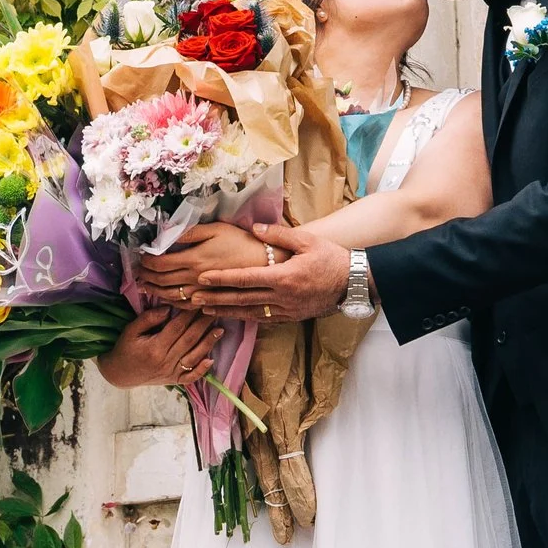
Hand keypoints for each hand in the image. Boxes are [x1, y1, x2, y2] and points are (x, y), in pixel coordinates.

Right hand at [97, 306, 224, 389]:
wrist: (119, 374)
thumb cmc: (125, 348)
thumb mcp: (131, 330)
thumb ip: (149, 318)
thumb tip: (169, 308)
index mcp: (155, 348)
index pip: (177, 327)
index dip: (190, 314)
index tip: (199, 301)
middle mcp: (165, 361)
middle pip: (189, 340)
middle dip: (203, 324)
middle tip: (214, 310)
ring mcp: (171, 373)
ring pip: (194, 357)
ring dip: (208, 343)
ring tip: (220, 329)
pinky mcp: (174, 381)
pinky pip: (190, 377)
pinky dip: (202, 370)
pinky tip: (211, 360)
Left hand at [139, 222, 267, 303]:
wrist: (265, 263)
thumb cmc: (241, 242)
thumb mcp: (215, 229)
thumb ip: (189, 233)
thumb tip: (166, 234)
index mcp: (194, 259)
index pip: (160, 263)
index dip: (146, 261)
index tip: (139, 257)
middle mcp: (195, 279)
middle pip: (162, 281)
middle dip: (146, 276)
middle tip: (137, 272)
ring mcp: (203, 292)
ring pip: (171, 296)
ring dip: (155, 291)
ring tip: (145, 287)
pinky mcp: (212, 300)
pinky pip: (186, 307)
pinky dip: (173, 304)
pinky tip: (167, 299)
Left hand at [180, 219, 351, 323]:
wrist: (355, 283)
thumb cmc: (332, 259)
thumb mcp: (307, 241)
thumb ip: (279, 235)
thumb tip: (255, 228)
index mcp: (283, 278)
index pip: (245, 279)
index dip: (221, 279)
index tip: (202, 279)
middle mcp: (281, 298)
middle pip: (241, 299)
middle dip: (215, 299)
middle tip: (192, 298)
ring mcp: (286, 311)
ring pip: (249, 313)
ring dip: (226, 311)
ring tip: (205, 310)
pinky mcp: (291, 318)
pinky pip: (263, 319)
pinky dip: (245, 317)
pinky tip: (233, 316)